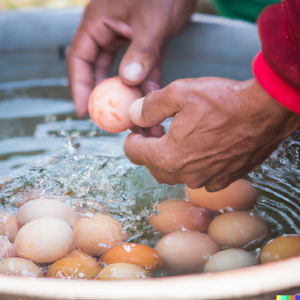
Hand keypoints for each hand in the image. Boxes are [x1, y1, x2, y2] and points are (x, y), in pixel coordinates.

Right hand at [67, 0, 195, 116]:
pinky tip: (152, 99)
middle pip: (99, 71)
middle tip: (108, 118)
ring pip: (123, 74)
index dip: (78, 86)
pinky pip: (143, 69)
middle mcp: (110, 33)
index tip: (83, 110)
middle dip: (104, 96)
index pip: (79, 59)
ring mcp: (128, 40)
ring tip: (135, 116)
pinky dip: (147, 84)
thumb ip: (140, 51)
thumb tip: (128, 81)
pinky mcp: (146, 45)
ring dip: (129, 95)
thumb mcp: (150, 21)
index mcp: (98, 23)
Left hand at [124, 77, 299, 191]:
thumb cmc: (225, 101)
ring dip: (171, 157)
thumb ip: (149, 106)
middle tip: (159, 129)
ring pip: (175, 173)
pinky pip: (198, 176)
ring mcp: (206, 180)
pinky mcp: (224, 179)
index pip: (134, 153)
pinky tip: (203, 146)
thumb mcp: (179, 93)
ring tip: (181, 136)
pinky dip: (193, 164)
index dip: (133, 137)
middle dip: (151, 148)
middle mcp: (185, 175)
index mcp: (168, 156)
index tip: (140, 128)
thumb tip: (134, 115)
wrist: (266, 111)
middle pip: (152, 166)